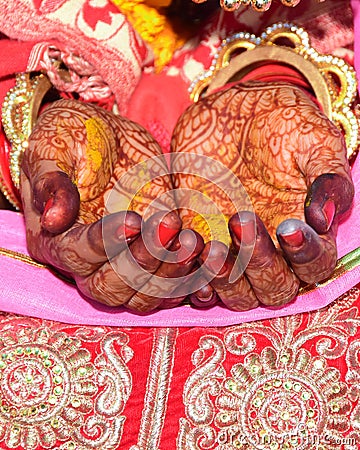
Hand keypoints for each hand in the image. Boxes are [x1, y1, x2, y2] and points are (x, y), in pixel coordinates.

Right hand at [21, 99, 203, 310]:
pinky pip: (172, 287)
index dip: (104, 243)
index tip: (134, 219)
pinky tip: (210, 258)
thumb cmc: (74, 136)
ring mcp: (124, 265)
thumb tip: (51, 220)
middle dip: (142, 263)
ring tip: (194, 241)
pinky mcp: (155, 260)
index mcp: (54, 240)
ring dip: (171, 274)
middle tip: (170, 228)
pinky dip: (192, 278)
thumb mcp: (52, 145)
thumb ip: (50, 180)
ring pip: (143, 295)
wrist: (109, 137)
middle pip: (109, 289)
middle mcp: (88, 263)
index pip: (75, 255)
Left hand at [171, 82, 353, 309]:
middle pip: (275, 289)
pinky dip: (189, 277)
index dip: (305, 254)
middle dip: (260, 264)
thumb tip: (322, 219)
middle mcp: (271, 250)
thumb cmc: (281, 124)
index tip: (288, 227)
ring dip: (224, 279)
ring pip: (237, 293)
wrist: (231, 114)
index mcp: (305, 232)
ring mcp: (233, 251)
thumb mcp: (314, 140)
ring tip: (210, 245)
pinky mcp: (199, 243)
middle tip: (243, 220)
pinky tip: (186, 255)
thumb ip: (328, 178)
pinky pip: (195, 278)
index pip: (315, 265)